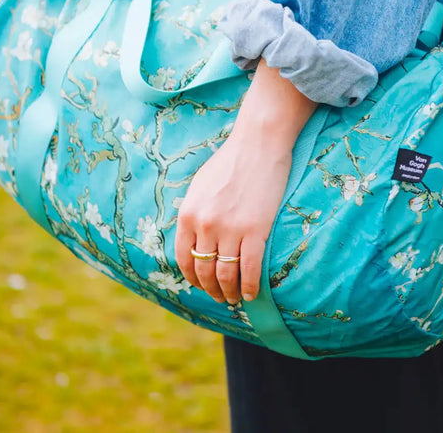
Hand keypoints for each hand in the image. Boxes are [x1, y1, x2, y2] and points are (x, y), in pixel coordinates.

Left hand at [174, 58, 317, 303]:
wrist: (258, 144)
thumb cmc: (230, 161)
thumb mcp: (200, 186)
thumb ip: (194, 213)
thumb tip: (195, 238)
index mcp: (188, 214)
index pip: (184, 258)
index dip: (192, 278)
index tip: (201, 285)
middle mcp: (205, 225)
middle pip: (204, 270)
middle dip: (211, 289)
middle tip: (219, 296)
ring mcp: (231, 229)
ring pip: (226, 274)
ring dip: (228, 292)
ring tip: (234, 298)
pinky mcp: (256, 230)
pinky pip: (250, 268)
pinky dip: (249, 286)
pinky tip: (251, 293)